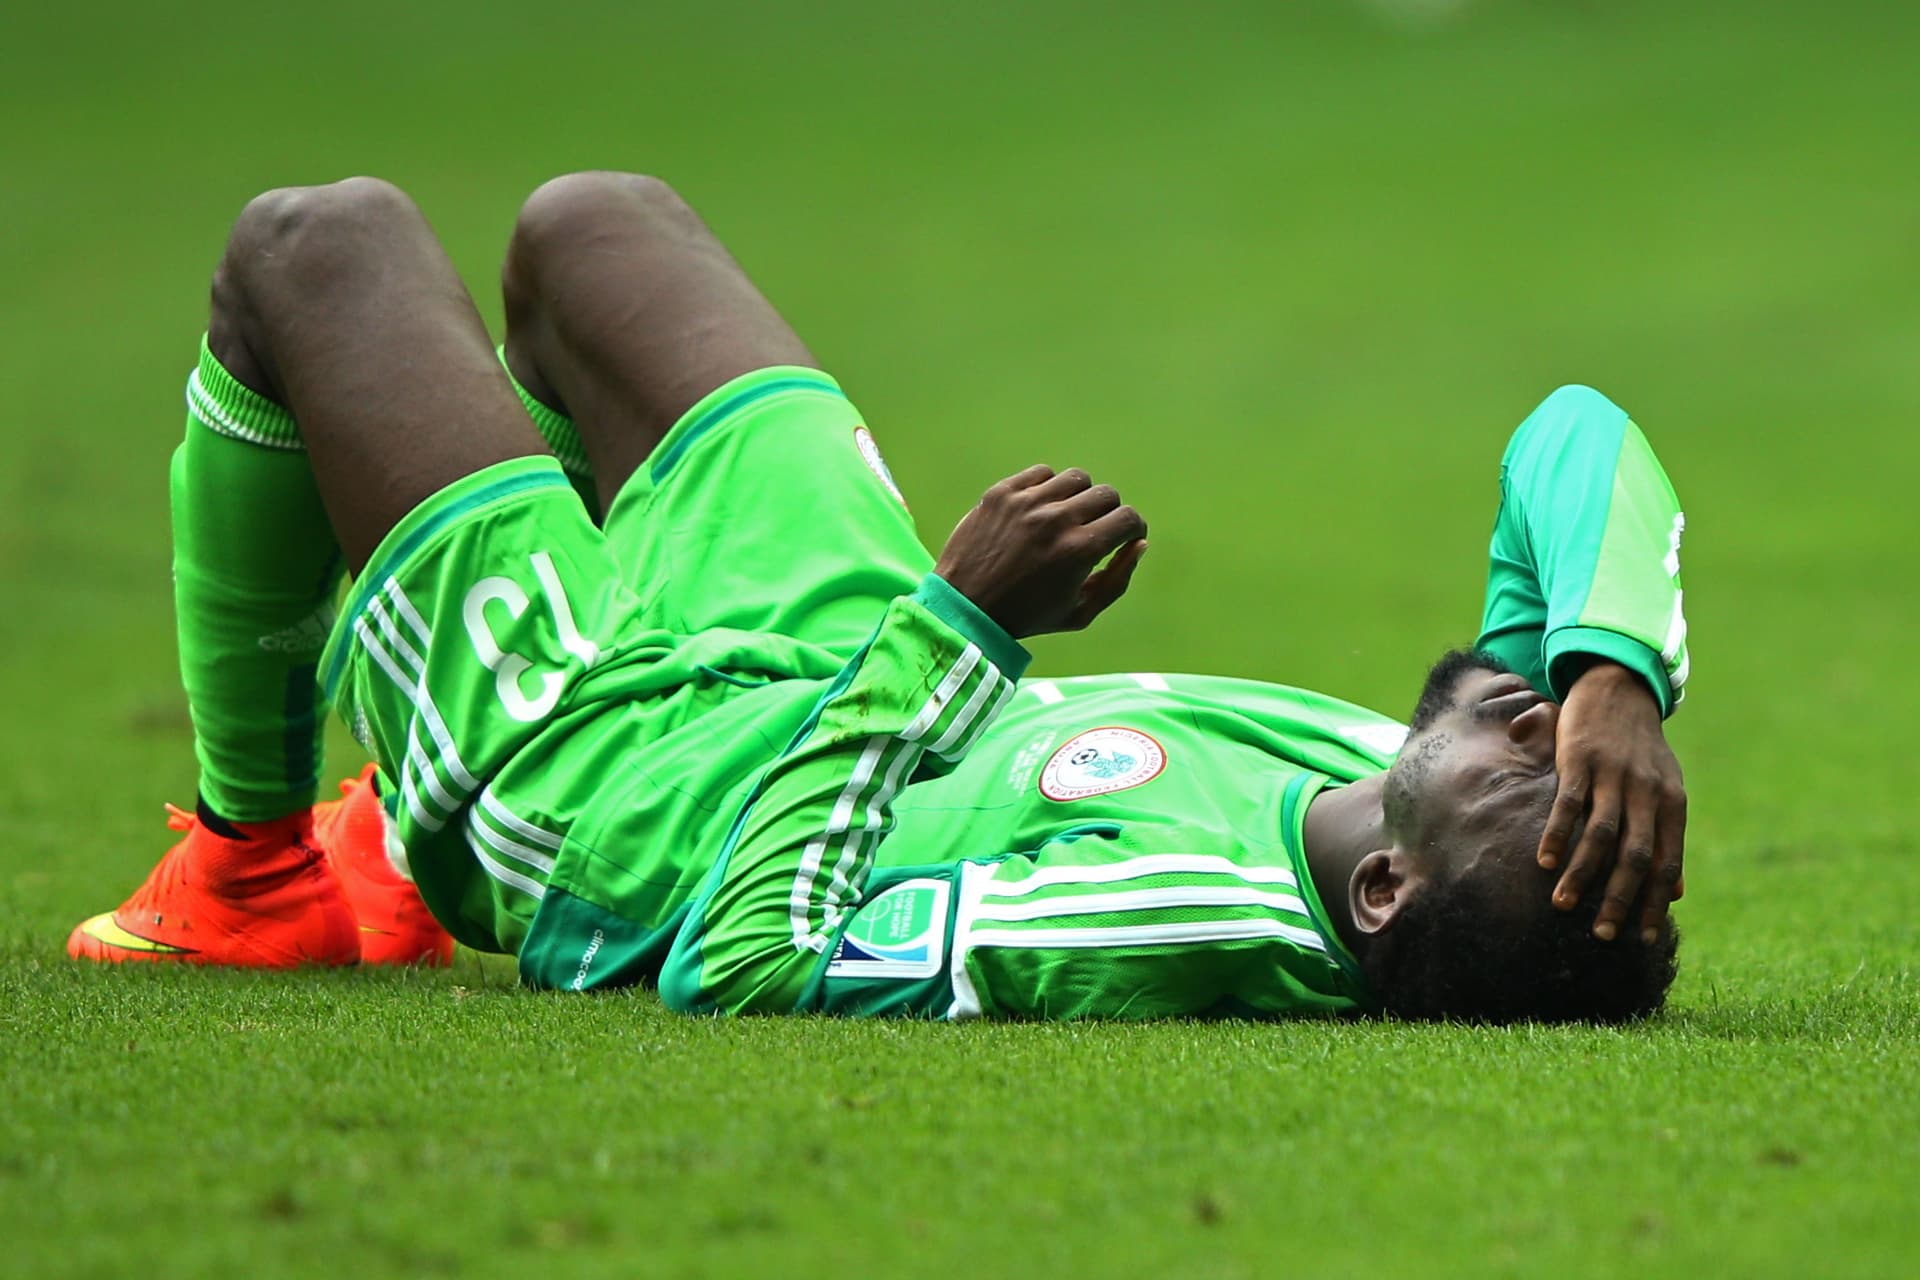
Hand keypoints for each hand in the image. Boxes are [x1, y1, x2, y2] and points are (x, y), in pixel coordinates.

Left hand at [934, 465, 1147, 638]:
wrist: (965, 607)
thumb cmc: (1027, 616)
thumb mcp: (1080, 613)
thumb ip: (1118, 580)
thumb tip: (1140, 543)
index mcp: (1079, 551)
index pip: (1128, 518)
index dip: (1133, 529)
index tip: (1124, 538)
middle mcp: (1056, 520)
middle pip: (1106, 494)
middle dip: (1109, 513)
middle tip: (1094, 531)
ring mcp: (1026, 502)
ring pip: (1076, 478)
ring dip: (1080, 497)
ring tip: (1067, 517)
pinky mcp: (1002, 492)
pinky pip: (1042, 473)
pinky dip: (1048, 488)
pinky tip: (1040, 510)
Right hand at [1537, 661, 1685, 942]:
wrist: (1619, 687)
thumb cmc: (1640, 748)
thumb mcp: (1666, 790)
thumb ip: (1668, 840)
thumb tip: (1676, 891)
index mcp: (1671, 803)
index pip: (1666, 863)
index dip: (1655, 902)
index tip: (1643, 938)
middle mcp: (1646, 792)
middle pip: (1635, 856)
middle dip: (1620, 899)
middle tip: (1604, 934)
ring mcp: (1613, 776)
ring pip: (1600, 836)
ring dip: (1582, 875)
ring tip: (1564, 906)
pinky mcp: (1580, 761)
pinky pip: (1568, 805)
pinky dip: (1557, 835)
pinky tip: (1545, 862)